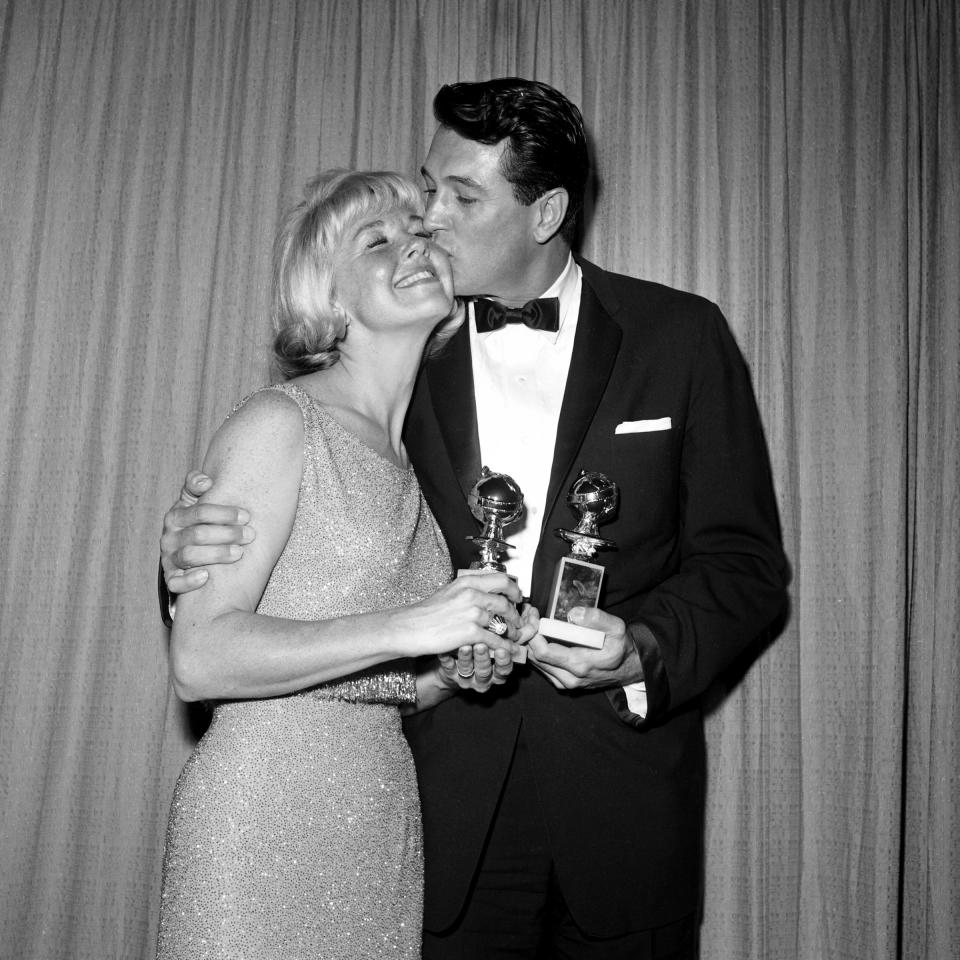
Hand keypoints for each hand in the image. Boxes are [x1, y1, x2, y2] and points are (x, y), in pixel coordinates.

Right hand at [160, 470, 254, 594]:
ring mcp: (169, 558)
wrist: (189, 552)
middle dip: (227, 533)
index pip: (198, 512)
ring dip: (216, 554)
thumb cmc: (200, 523)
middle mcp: (169, 537)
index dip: (223, 513)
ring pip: (188, 555)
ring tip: (239, 553)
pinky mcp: (171, 578)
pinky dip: (189, 580)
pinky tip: (206, 576)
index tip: (246, 516)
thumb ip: (197, 486)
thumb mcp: (195, 501)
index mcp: (176, 515)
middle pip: (197, 534)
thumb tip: (205, 481)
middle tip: (250, 535)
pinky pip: (175, 582)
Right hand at [394, 572, 523, 659]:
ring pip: (503, 621)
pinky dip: (503, 646)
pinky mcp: (470, 632)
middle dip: (515, 613)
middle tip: (517, 620)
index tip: (516, 597)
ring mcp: (472, 613)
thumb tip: (486, 592)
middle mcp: (472, 594)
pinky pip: (495, 639)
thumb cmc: (425, 613)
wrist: (408, 628)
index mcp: (467, 582)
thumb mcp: (449, 591)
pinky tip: (504, 649)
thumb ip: (469, 590)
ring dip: (510, 631)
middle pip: (506, 601)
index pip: (502, 579)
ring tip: (511, 636)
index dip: (514, 590)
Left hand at [437, 642, 514, 692]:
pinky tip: (444, 652)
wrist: (457, 664)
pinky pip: (447, 669)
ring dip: (466, 658)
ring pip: (467, 670)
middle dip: (484, 658)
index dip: (504, 661)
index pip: (504, 669)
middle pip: (485, 671)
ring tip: (464, 646)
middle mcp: (483, 677)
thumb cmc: (482, 649)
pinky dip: (447, 660)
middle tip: (481, 645)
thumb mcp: (498, 646)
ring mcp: (465, 677)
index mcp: (497, 671)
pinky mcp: (449, 675)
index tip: (503, 649)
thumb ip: (508, 637)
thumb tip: (524, 621)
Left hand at [526, 607, 640, 690]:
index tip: (533, 615)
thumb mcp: (616, 627)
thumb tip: (573, 613)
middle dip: (528, 634)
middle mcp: (569, 677)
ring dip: (529, 642)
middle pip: (534, 657)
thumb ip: (596, 619)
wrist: (628, 667)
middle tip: (528, 615)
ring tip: (531, 621)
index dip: (533, 632)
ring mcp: (565, 682)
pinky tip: (537, 636)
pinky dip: (535, 651)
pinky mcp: (562, 682)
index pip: (543, 652)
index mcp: (580, 664)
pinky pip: (541, 667)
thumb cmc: (620, 646)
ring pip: (535, 663)